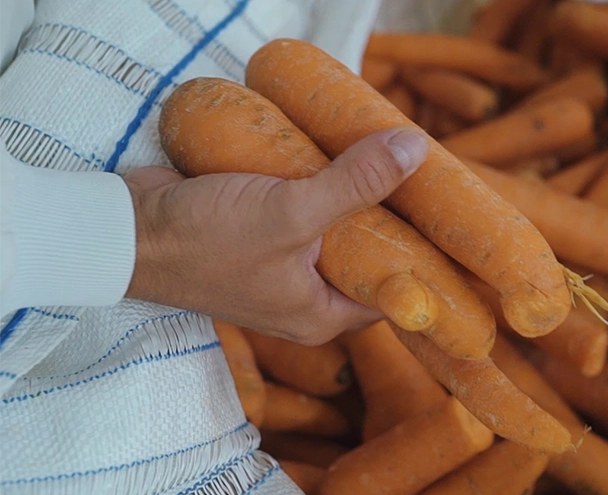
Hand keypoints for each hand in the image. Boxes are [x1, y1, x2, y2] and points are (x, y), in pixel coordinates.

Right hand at [124, 127, 428, 344]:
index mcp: (320, 316)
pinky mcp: (257, 236)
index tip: (444, 220)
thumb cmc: (208, 242)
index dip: (422, 259)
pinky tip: (336, 156)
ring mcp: (279, 268)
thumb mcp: (292, 213)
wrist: (128, 230)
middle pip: (364, 258)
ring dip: (350, 198)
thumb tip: (414, 152)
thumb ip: (355, 185)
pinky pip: (302, 213)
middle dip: (389, 219)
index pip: (391, 293)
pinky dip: (317, 187)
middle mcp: (303, 298)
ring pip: (333, 231)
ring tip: (387, 161)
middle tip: (420, 180)